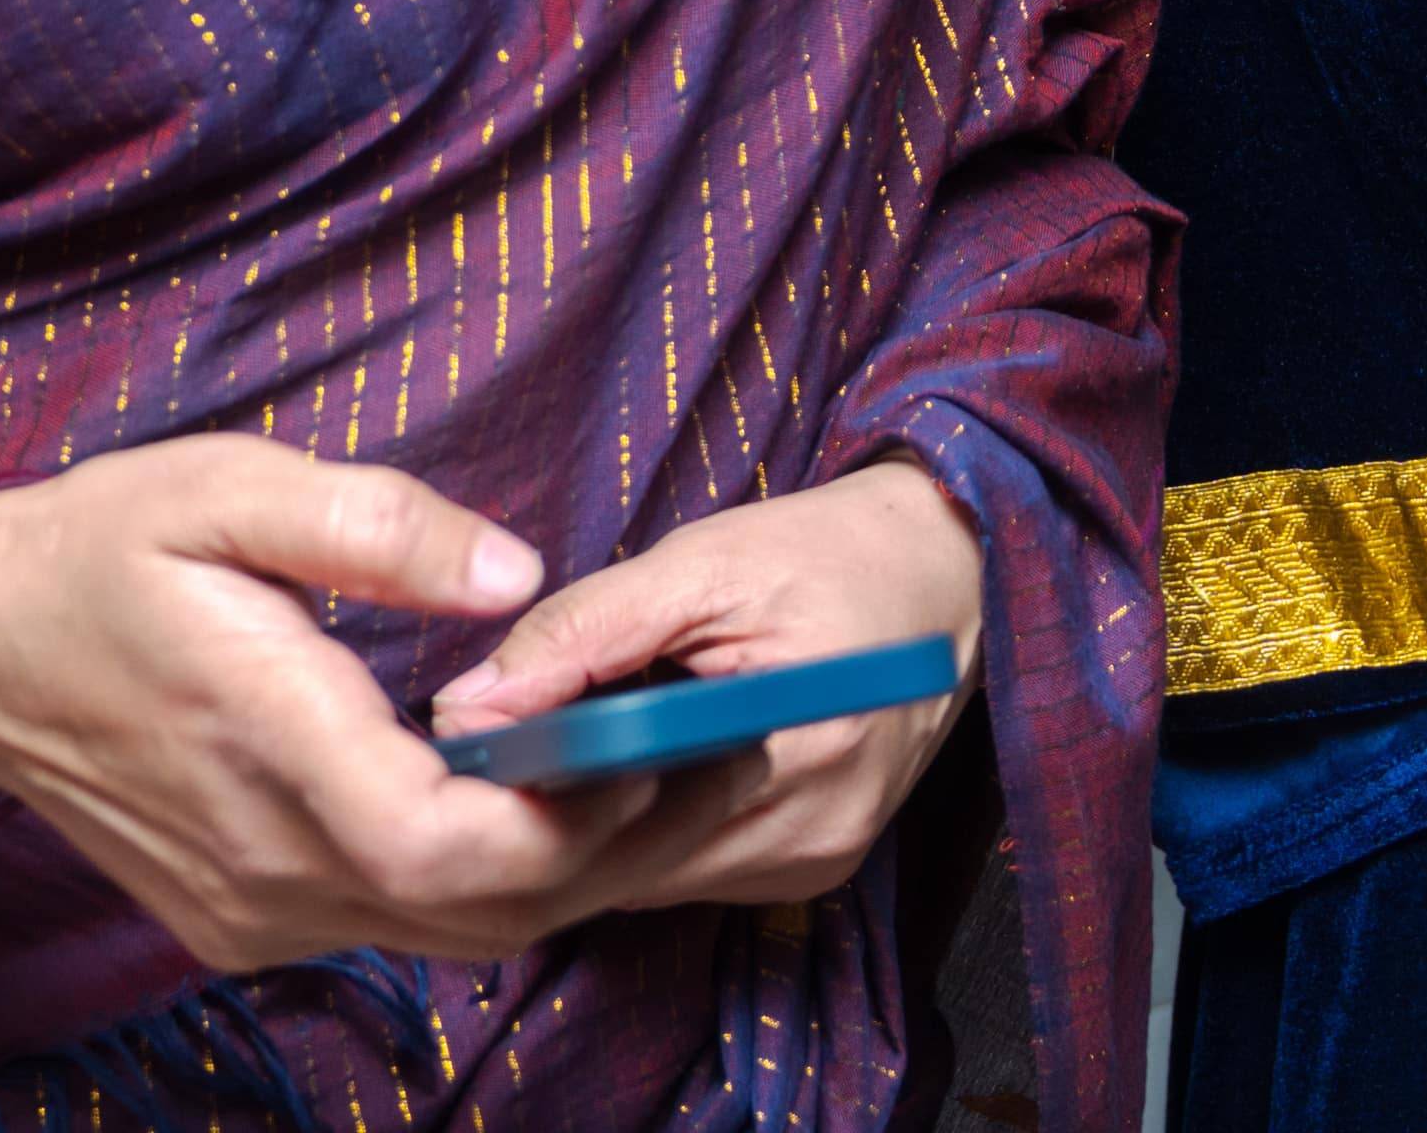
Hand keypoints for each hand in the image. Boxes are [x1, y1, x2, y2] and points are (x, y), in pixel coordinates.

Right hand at [0, 436, 654, 977]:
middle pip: (476, 909)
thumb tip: (518, 574)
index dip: (570, 814)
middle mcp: (259, 861)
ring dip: (560, 869)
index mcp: (263, 745)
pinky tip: (538, 797)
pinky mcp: (244, 918)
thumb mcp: (226, 486)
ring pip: (448, 931)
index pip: (442, 842)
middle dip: (610, 846)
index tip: (660, 743)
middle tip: (715, 758)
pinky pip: (397, 923)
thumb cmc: (96, 550)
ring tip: (653, 771)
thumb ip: (377, 526)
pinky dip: (486, 879)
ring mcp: (248, 907)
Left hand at [424, 460, 982, 917]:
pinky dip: (654, 823)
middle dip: (563, 804)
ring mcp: (816, 860)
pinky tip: (653, 760)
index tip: (484, 738)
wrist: (953, 572)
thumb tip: (473, 703)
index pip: (625, 814)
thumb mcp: (706, 562)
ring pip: (652, 874)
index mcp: (799, 752)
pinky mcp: (813, 868)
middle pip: (630, 860)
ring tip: (590, 735)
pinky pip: (692, 868)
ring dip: (607, 818)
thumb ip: (584, 632)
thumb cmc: (834, 554)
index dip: (539, 783)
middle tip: (517, 733)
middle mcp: (815, 832)